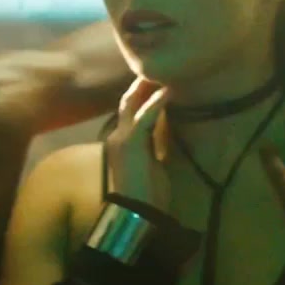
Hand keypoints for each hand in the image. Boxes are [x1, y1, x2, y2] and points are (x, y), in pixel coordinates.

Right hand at [104, 77, 170, 209]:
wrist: (136, 213)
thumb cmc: (146, 195)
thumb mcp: (151, 166)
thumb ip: (153, 149)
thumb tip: (164, 137)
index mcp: (121, 144)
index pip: (129, 113)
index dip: (140, 96)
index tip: (155, 82)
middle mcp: (117, 137)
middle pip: (127, 102)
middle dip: (141, 85)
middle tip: (157, 70)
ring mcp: (121, 139)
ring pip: (132, 103)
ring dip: (148, 87)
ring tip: (163, 73)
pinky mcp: (131, 143)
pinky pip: (145, 116)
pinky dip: (156, 102)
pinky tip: (168, 91)